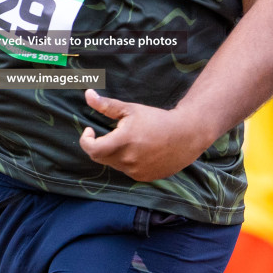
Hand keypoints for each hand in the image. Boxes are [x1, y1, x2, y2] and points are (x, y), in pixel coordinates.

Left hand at [77, 90, 210, 182]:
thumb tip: (87, 94)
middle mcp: (128, 160)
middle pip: (100, 158)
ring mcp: (136, 171)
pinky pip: (127, 170)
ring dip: (114, 153)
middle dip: (99, 145)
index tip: (90, 131)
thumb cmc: (157, 119)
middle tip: (109, 133)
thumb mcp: (130, 109)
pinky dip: (127, 161)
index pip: (92, 149)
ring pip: (114, 164)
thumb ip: (106, 105)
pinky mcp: (144, 177)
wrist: (186, 135)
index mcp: (123, 142)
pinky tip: (140, 150)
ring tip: (131, 140)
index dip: (86, 140)